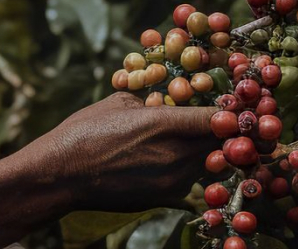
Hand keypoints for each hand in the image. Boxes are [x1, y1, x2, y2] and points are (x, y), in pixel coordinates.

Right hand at [0, 93, 217, 245]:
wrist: (60, 175)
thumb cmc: (84, 132)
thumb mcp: (119, 101)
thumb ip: (152, 99)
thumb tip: (171, 98)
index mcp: (164, 126)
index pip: (220, 120)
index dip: (233, 113)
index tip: (237, 106)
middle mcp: (174, 157)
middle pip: (221, 144)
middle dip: (224, 132)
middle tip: (223, 120)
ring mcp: (171, 182)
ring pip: (207, 163)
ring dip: (205, 150)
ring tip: (190, 137)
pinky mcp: (164, 198)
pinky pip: (189, 179)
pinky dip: (186, 166)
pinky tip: (165, 157)